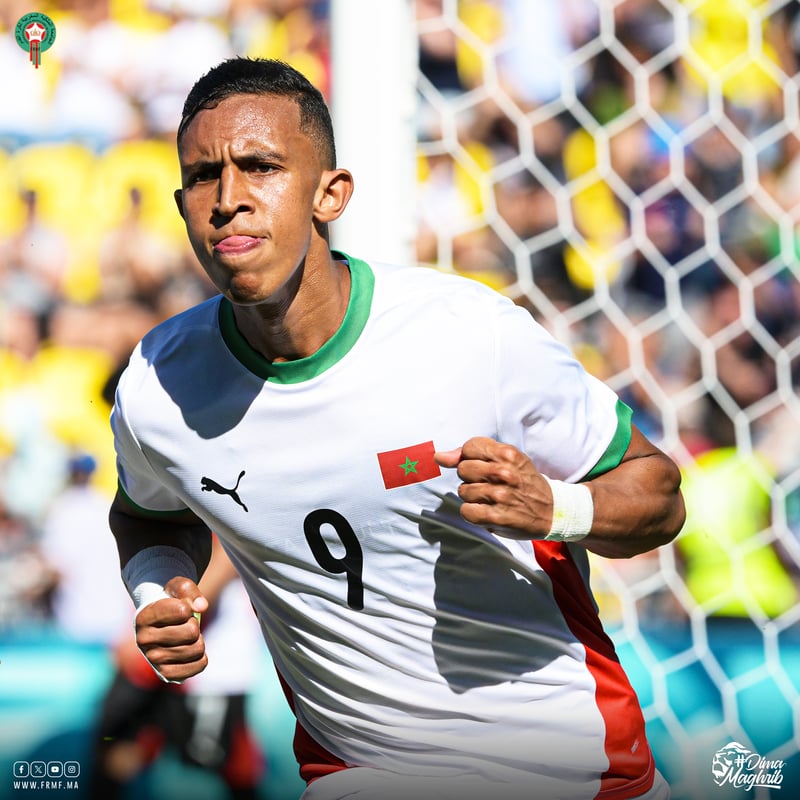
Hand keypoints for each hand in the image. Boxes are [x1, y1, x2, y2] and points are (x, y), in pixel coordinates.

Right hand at [134, 576, 208, 682]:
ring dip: (198, 640)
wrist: (161, 625)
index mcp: (144, 617)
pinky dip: (201, 657)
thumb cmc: (171, 603)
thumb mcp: (177, 588)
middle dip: (195, 624)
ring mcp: (153, 660)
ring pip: (197, 648)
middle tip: (185, 624)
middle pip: (192, 632)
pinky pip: (200, 665)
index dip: (188, 607)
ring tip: (186, 637)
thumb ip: (189, 590)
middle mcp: (143, 640)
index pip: (183, 611)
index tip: (181, 609)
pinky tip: (190, 651)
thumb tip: (201, 607)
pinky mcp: (166, 674)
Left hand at [435, 437, 552, 539]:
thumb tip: (439, 457)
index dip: (470, 457)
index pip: (469, 447)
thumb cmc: (524, 481)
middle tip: (488, 484)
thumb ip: (473, 454)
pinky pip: (467, 511)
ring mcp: (501, 496)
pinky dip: (472, 513)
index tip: (482, 466)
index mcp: (508, 454)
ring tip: (490, 499)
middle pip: (463, 469)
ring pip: (463, 491)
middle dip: (470, 477)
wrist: (552, 510)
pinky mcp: (498, 517)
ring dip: (472, 496)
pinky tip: (485, 511)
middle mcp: (504, 473)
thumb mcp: (507, 459)